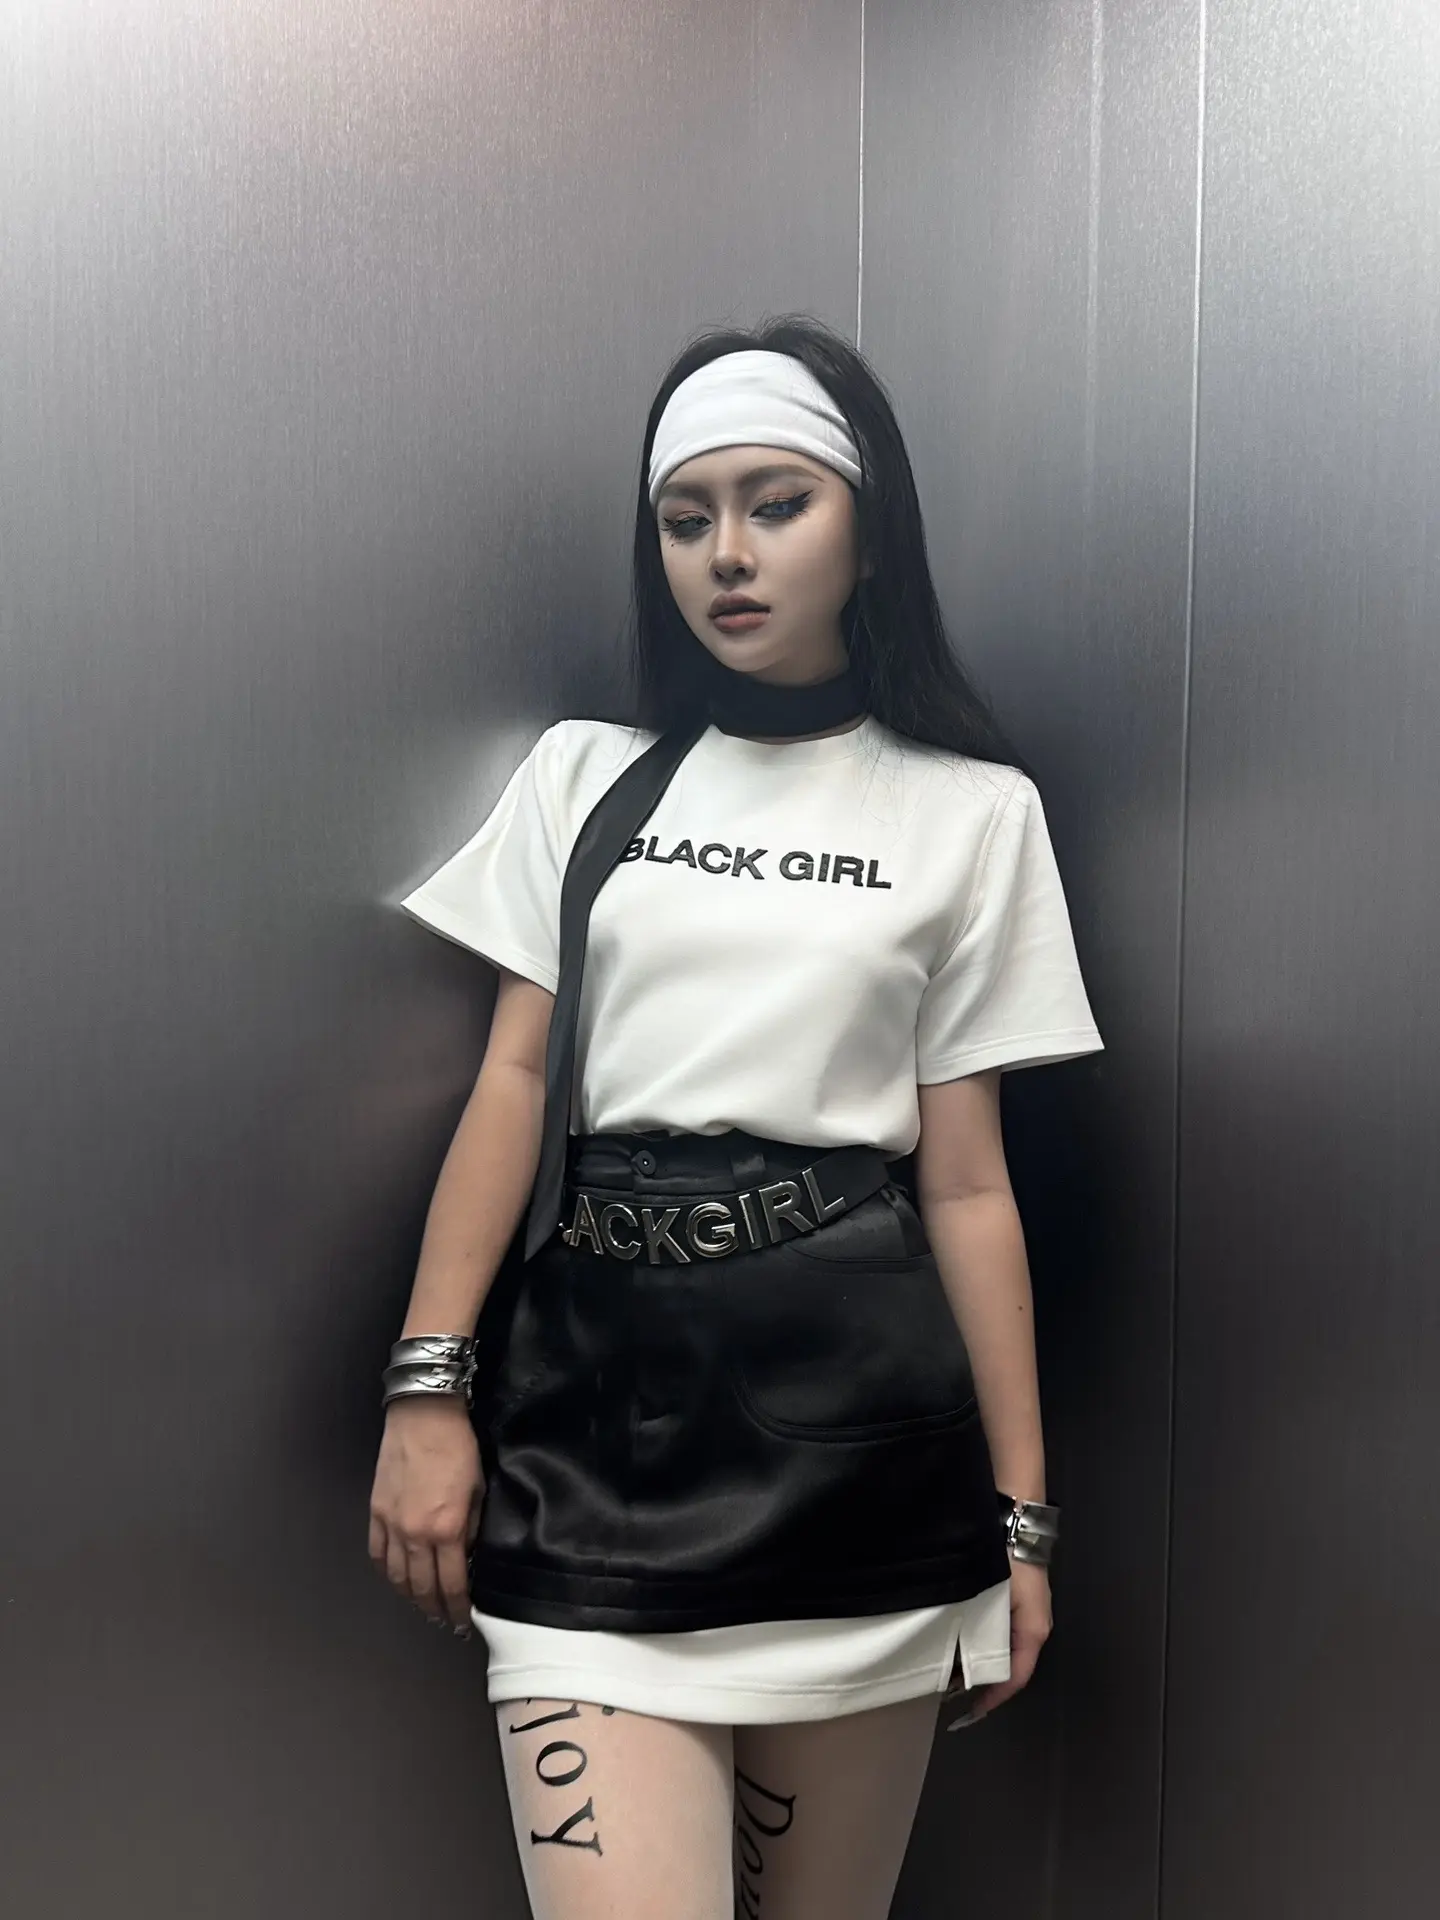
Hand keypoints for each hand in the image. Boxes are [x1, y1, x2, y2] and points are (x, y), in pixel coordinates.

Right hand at [368, 1396, 483, 1635]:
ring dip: (410, 1596)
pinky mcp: (375, 1512)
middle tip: (443, 1620)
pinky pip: (377, 1554)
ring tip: (421, 1605)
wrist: (423, 1415)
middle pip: (421, 1587)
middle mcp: (415, 1534)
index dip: (457, 1609)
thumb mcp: (478, 1489)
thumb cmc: (458, 1447)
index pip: (452, 1584)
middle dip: (434, 1609)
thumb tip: (466, 1555)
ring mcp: (391, 1525)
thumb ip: (471, 1528)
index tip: (461, 1622)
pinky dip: (386, 1572)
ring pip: (397, 1577)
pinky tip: (396, 1577)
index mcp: (447, 1529)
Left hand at [944, 1557, 1051, 1727]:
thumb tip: (964, 1665)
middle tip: (952, 1693)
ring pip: (1004, 1648)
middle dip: (984, 1682)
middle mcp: (1034, 1626)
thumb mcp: (999, 1601)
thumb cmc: (1009, 1560)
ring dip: (981, 1662)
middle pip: (1011, 1665)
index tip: (971, 1712)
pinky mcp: (1017, 1600)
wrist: (1015, 1519)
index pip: (1016, 1676)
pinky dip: (981, 1642)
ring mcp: (1027, 1613)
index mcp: (1034, 1631)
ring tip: (950, 1672)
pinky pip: (1001, 1632)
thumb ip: (986, 1634)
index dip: (995, 1697)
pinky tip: (959, 1642)